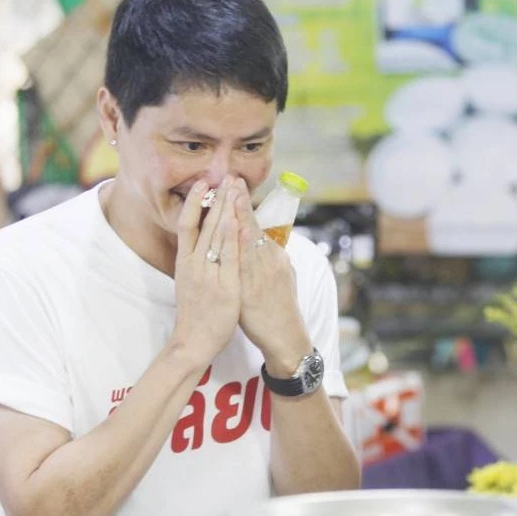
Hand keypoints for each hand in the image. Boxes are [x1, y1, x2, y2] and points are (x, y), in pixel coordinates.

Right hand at [169, 177, 241, 361]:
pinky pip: (229, 258)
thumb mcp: (190, 283)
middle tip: (223, 176)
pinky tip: (237, 221)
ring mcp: (208, 275)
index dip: (194, 203)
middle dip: (215, 200)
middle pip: (203, 225)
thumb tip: (201, 244)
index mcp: (184, 263)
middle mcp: (193, 265)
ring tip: (231, 189)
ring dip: (225, 211)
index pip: (187, 226)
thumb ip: (196, 263)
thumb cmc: (195, 314)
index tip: (203, 184)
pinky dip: (232, 238)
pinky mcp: (224, 287)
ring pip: (216, 236)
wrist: (192, 342)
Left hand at [231, 181, 310, 375]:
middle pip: (253, 226)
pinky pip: (246, 263)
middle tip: (232, 179)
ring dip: (240, 216)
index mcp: (275, 257)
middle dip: (241, 202)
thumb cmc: (279, 306)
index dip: (246, 205)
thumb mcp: (280, 276)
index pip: (258, 225)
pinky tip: (234, 231)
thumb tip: (264, 241)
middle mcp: (270, 262)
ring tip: (231, 195)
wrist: (285, 336)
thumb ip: (270, 258)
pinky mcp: (255, 288)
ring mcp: (263, 274)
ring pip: (250, 240)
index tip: (236, 185)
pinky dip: (240, 245)